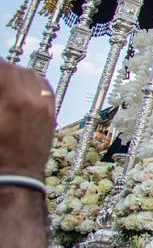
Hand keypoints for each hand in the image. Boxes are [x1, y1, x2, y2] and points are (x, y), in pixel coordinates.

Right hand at [0, 62, 54, 178]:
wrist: (15, 179)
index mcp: (13, 100)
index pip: (3, 68)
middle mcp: (34, 101)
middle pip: (17, 70)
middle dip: (2, 70)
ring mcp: (46, 108)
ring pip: (33, 76)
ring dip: (17, 74)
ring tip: (4, 79)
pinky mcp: (51, 116)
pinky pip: (46, 89)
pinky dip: (33, 83)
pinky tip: (21, 87)